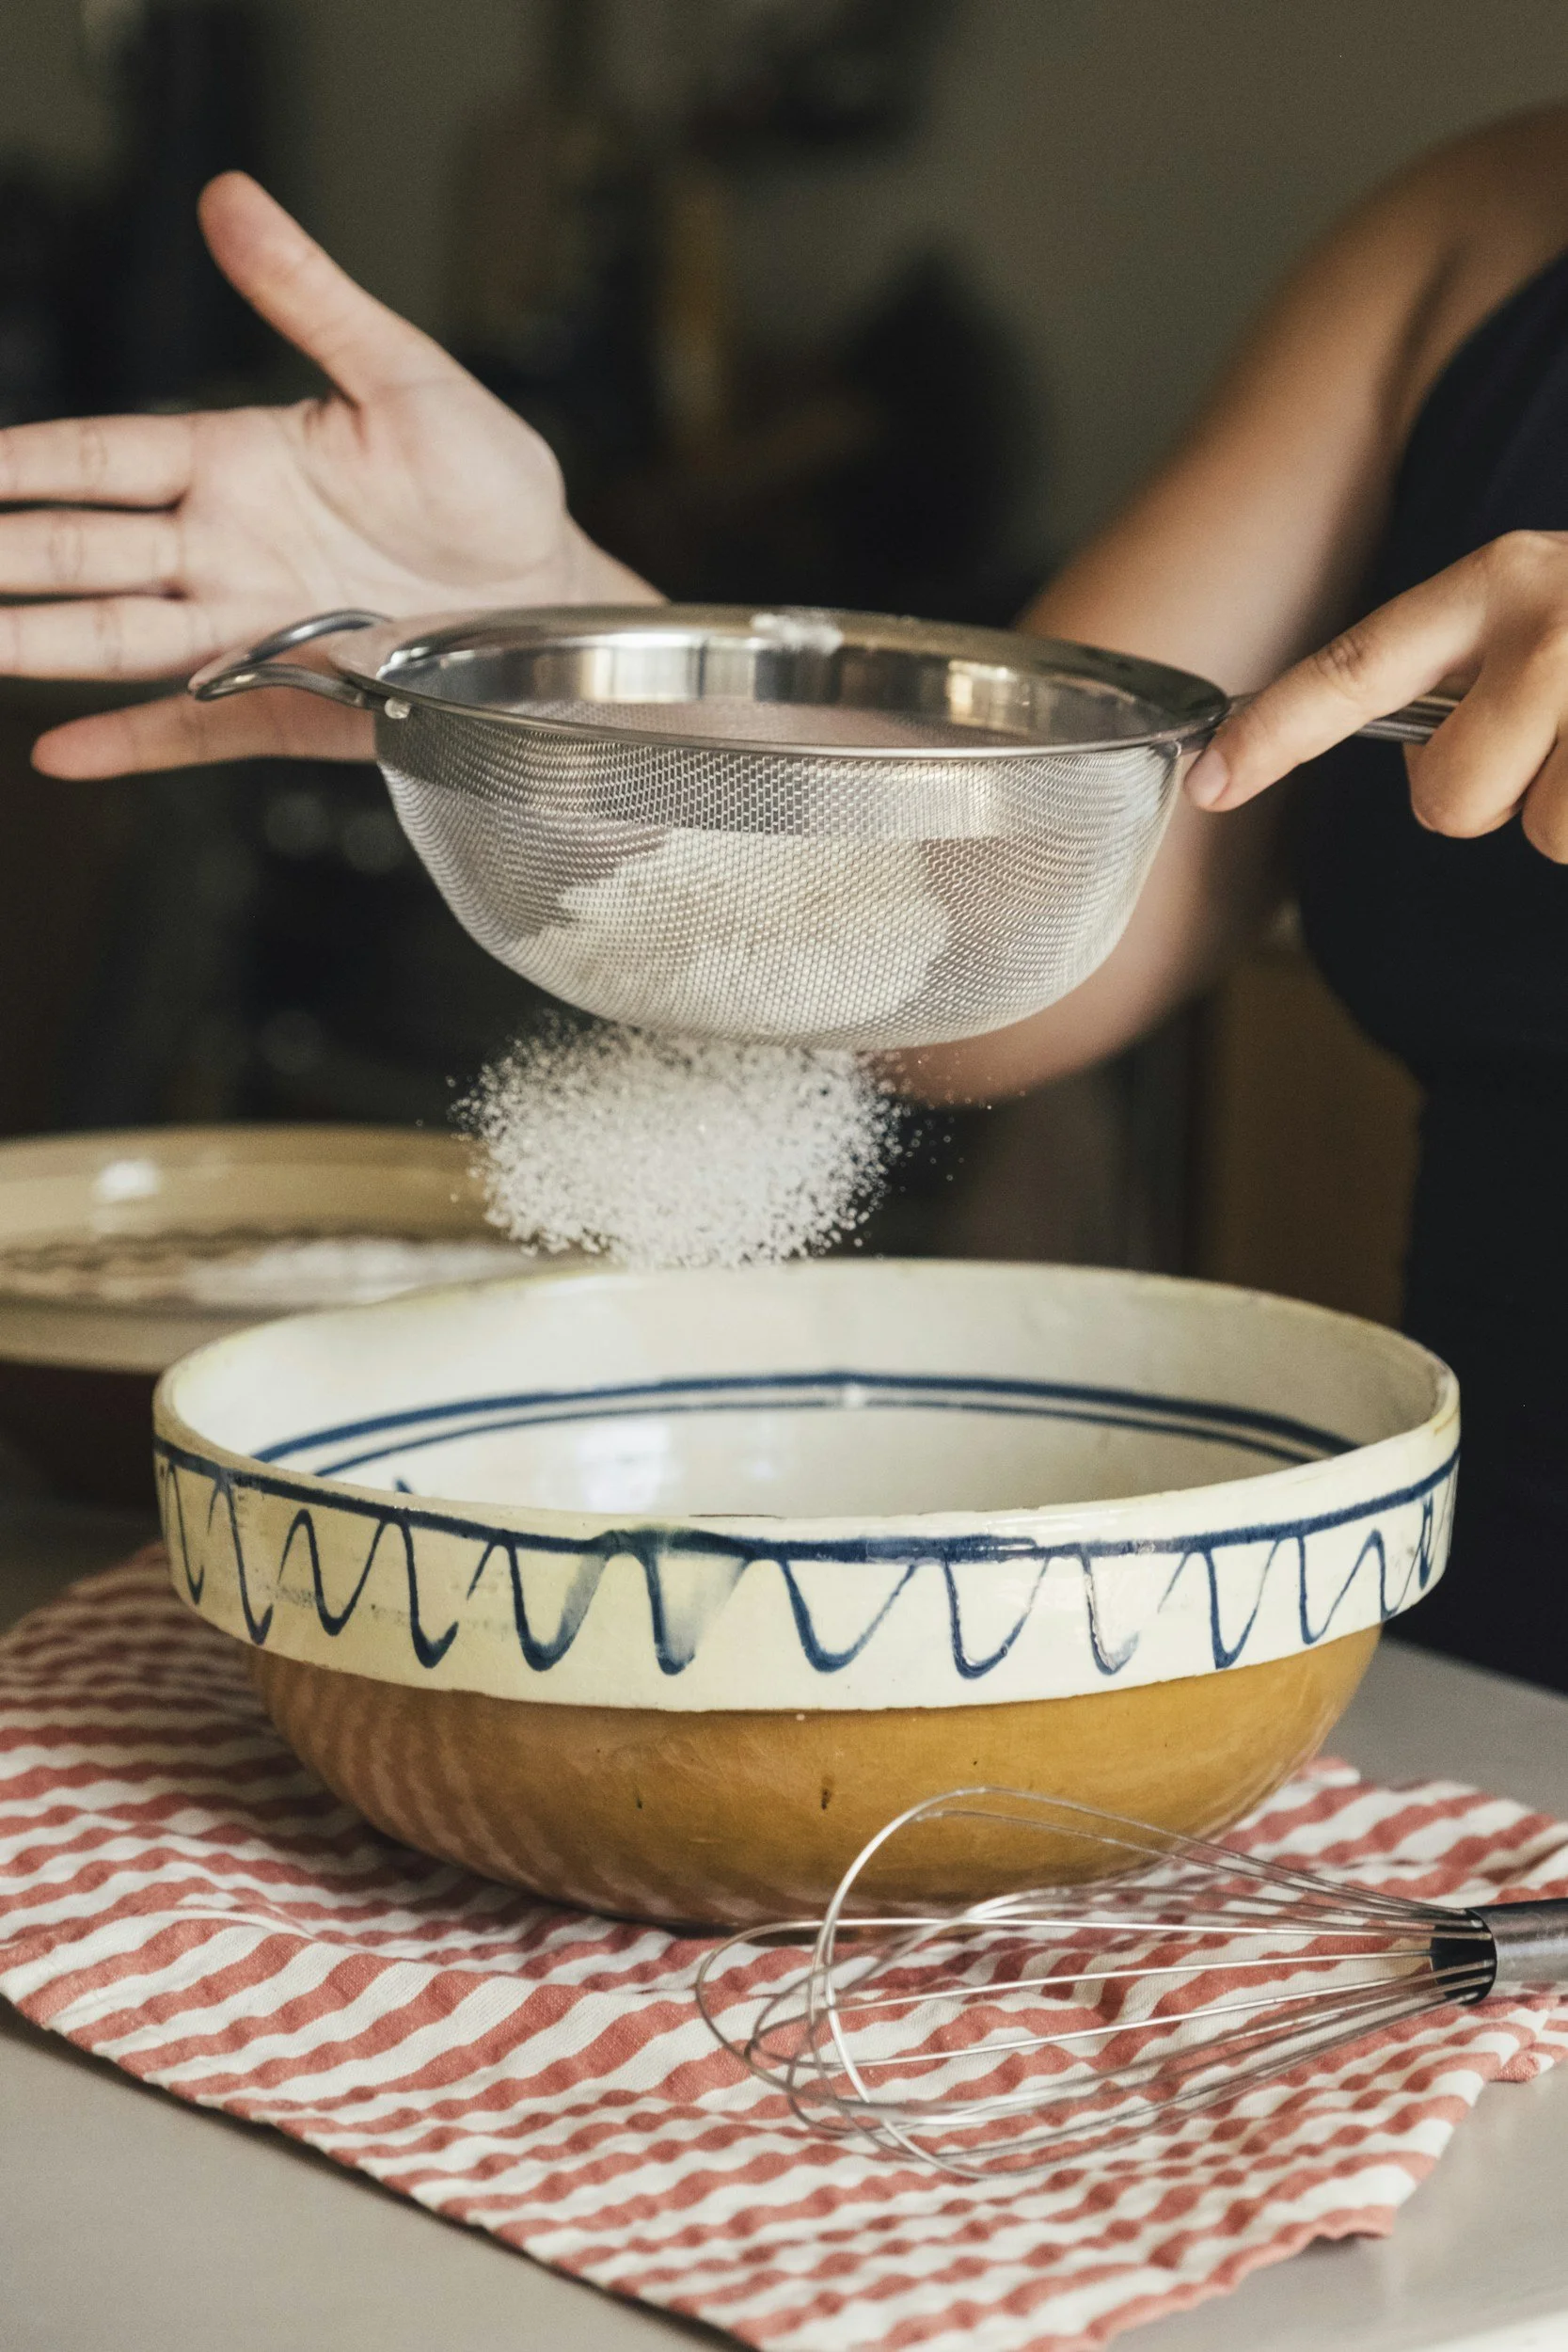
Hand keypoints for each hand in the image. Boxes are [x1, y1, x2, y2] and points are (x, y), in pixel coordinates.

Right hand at [2, 174, 654, 778]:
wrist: (552, 594)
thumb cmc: (491, 485)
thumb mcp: (405, 375)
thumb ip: (310, 296)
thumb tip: (230, 199)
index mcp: (238, 465)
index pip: (100, 459)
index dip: (22, 463)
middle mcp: (225, 552)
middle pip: (83, 554)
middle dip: (4, 557)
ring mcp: (250, 632)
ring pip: (116, 637)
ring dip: (36, 644)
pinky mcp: (289, 704)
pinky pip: (197, 726)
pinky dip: (131, 742)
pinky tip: (65, 753)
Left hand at [1185, 530, 1567, 861]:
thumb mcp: (1552, 606)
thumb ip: (1470, 668)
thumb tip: (1424, 768)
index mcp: (1492, 584)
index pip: (1354, 668)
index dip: (1273, 731)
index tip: (1207, 782)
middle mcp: (1539, 629)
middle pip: (1443, 797)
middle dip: (1489, 800)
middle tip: (1552, 742)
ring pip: (1534, 829)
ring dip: (1567, 812)